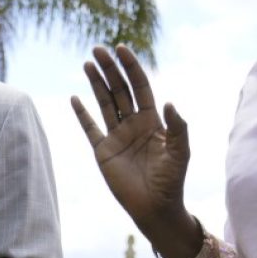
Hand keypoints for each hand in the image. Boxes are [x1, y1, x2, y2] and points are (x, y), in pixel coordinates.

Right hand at [71, 45, 199, 257]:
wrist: (156, 208)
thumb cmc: (172, 181)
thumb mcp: (181, 152)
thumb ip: (178, 127)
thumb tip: (168, 102)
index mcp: (153, 121)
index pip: (140, 87)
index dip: (132, 68)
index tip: (122, 49)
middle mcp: (133, 124)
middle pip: (120, 89)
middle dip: (110, 69)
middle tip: (99, 49)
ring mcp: (117, 136)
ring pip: (105, 103)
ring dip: (96, 83)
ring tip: (88, 63)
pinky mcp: (103, 152)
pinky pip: (90, 129)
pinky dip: (82, 114)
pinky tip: (75, 98)